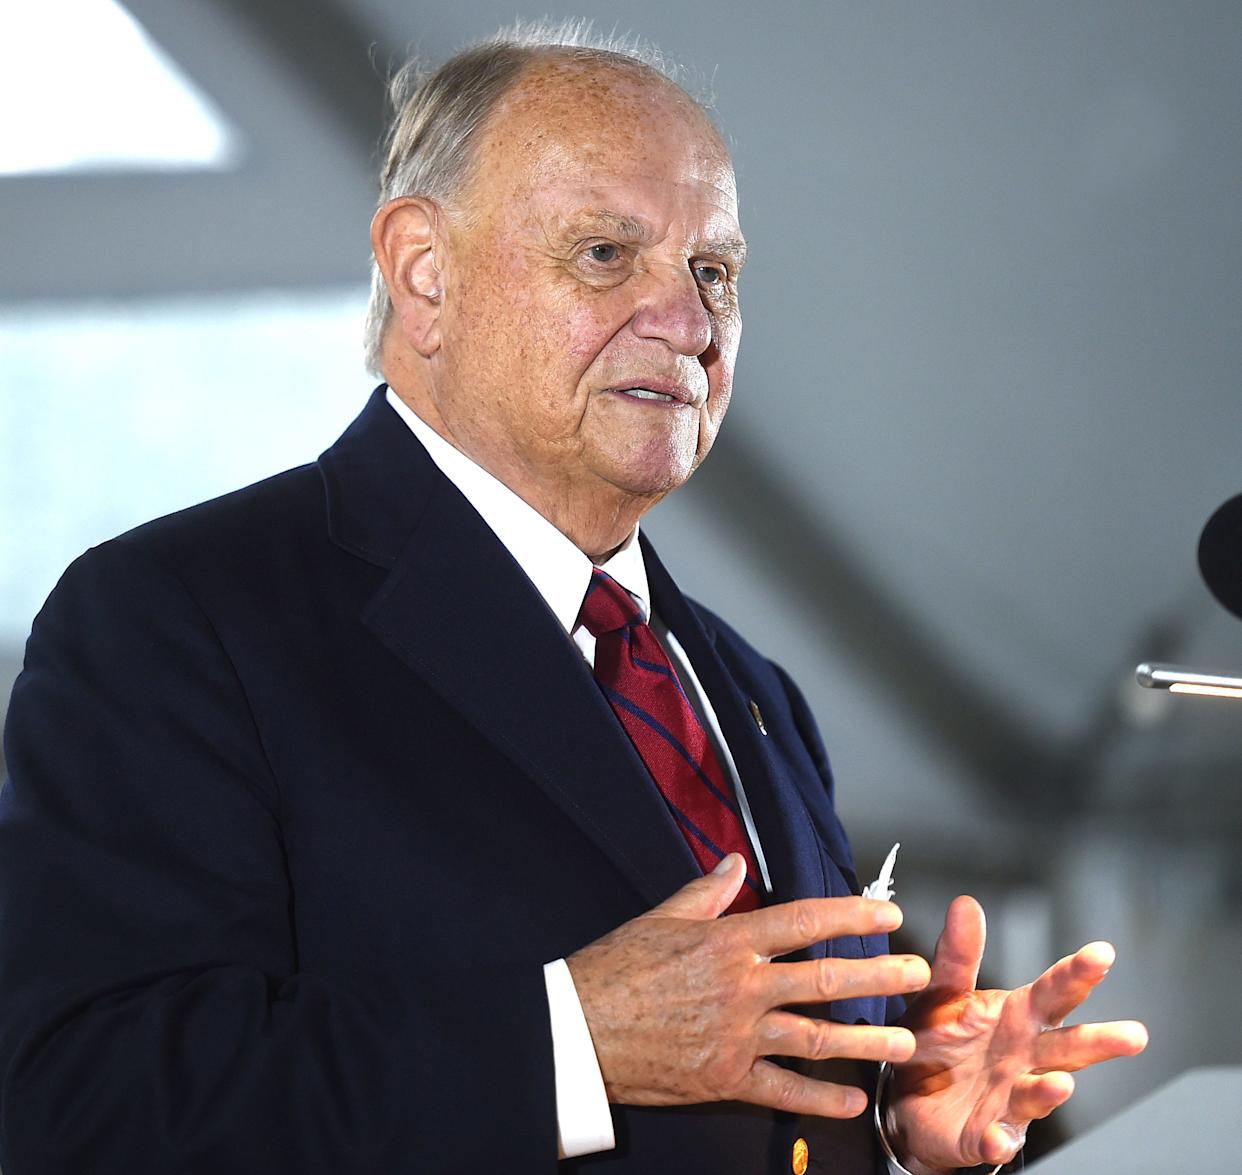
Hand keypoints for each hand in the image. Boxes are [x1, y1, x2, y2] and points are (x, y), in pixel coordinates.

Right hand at [566, 853, 930, 1116]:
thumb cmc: (615, 969)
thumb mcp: (661, 918)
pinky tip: (854, 1100)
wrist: (578, 1030)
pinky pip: (784, 1091)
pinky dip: (822, 1098)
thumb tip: (736, 864)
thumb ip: (706, 892)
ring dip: (865, 1040)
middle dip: (877, 975)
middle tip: (916, 975)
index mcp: (727, 942)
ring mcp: (737, 1036)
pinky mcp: (725, 1078)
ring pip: (815, 1037)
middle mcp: (741, 987)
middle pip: (822, 978)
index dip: (850, 914)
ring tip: (905, 1041)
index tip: (887, 912)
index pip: (801, 920)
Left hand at [887, 895, 1148, 1172]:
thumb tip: (966, 904)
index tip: (1102, 954)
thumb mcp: (945, 992)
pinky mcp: (983, 1133)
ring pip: (1036, 1094)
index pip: (1054, 992)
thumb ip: (958, 954)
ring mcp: (1008, 1098)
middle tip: (1131, 1035)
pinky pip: (994, 1138)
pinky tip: (999, 1137)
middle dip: (1097, 1042)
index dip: (1077, 973)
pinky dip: (998, 1139)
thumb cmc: (940, 1042)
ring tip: (1060, 1083)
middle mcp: (1023, 1059)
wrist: (909, 1099)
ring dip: (1049, 1090)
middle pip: (1066, 1048)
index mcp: (1017, 1018)